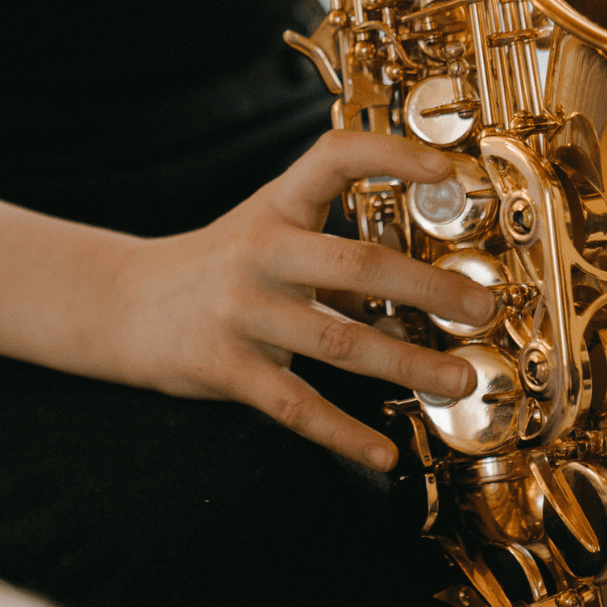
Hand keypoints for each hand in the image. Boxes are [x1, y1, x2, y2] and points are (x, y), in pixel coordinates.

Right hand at [107, 130, 498, 471]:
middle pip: (356, 265)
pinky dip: (343, 433)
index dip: (389, 155)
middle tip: (482, 307)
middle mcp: (260, 252)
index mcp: (275, 207)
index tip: (445, 168)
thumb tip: (428, 288)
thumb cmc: (218, 267)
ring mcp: (240, 310)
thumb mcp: (268, 234)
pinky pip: (294, 407)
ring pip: (338, 343)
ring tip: (459, 381)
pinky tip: (383, 451)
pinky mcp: (224, 366)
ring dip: (408, 366)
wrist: (124, 305)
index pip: (333, 159)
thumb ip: (334, 252)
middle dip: (429, 288)